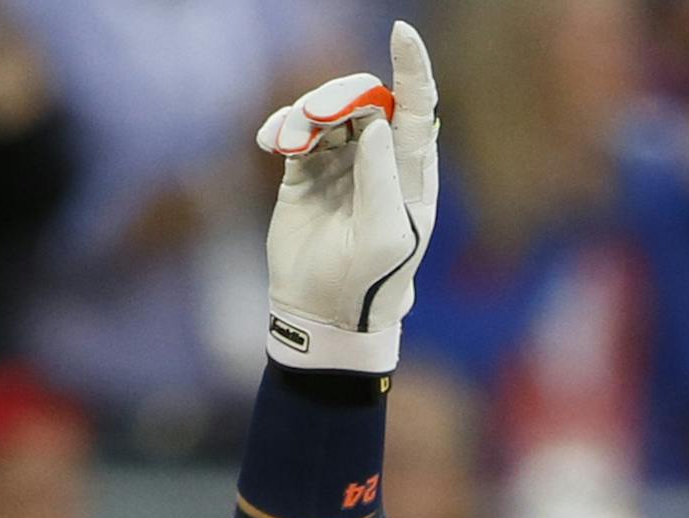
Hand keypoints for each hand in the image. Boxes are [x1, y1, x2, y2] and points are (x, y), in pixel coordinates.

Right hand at [256, 20, 438, 375]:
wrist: (324, 314)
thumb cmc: (368, 282)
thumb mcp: (386, 234)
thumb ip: (383, 176)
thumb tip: (378, 120)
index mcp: (413, 176)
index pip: (418, 109)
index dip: (412, 69)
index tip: (401, 32)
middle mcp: (380, 162)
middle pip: (366, 99)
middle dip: (342, 95)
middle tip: (315, 115)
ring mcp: (341, 163)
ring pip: (326, 108)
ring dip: (306, 113)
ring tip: (289, 139)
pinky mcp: (304, 171)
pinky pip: (293, 128)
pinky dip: (282, 126)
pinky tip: (270, 142)